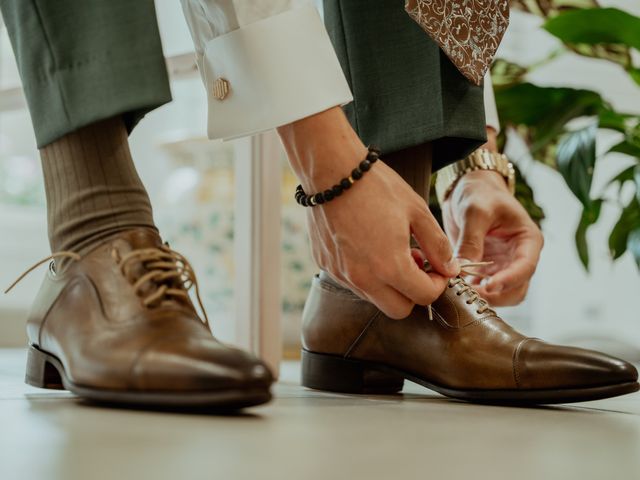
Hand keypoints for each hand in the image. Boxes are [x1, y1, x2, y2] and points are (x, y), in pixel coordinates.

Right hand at [278, 108, 459, 318]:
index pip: (424, 297)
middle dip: (413, 293)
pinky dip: (366, 274)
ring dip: (389, 285)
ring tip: (390, 251)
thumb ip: (438, 245)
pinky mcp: (327, 266)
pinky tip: (367, 246)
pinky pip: (353, 282)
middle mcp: (363, 279)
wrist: (331, 172)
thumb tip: (450, 269)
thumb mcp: (417, 212)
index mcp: (390, 267)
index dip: (438, 284)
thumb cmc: (376, 187)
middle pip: (399, 310)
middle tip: (416, 265)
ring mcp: (341, 274)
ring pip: (374, 298)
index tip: (437, 267)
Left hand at [442, 168, 543, 305]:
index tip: (489, 286)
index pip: (526, 267)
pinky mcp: (485, 271)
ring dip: (482, 297)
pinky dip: (471, 292)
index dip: (509, 280)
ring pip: (500, 294)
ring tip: (460, 291)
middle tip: (469, 292)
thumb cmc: (480, 193)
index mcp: (528, 240)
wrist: (468, 190)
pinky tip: (455, 288)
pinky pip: (482, 289)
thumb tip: (463, 269)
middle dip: (495, 295)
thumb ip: (471, 241)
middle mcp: (519, 257)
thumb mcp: (475, 212)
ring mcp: (503, 266)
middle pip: (516, 289)